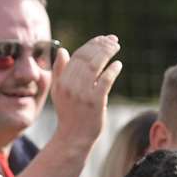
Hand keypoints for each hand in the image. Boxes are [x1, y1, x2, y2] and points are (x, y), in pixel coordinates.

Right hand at [50, 35, 122, 149]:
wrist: (73, 138)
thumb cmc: (68, 114)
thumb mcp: (58, 92)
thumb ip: (59, 71)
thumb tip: (63, 51)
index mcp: (62, 81)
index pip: (77, 56)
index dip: (91, 45)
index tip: (102, 38)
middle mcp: (71, 85)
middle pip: (87, 58)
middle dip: (101, 45)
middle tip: (113, 40)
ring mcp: (83, 94)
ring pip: (96, 66)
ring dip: (107, 53)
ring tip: (116, 46)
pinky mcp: (96, 103)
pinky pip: (105, 81)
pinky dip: (112, 70)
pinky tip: (118, 64)